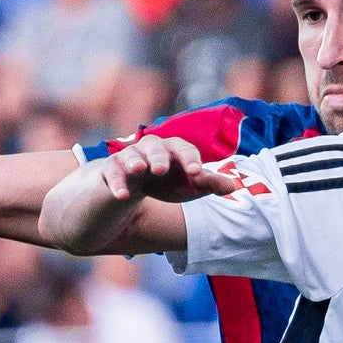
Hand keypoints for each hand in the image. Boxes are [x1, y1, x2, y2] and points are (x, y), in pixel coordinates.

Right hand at [91, 132, 243, 203]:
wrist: (128, 188)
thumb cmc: (164, 183)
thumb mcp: (187, 186)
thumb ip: (208, 184)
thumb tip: (233, 186)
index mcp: (172, 151)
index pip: (182, 149)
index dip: (189, 159)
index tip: (196, 173)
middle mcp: (149, 151)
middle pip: (155, 146)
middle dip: (159, 156)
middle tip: (162, 168)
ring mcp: (127, 159)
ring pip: (130, 155)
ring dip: (135, 161)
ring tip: (139, 169)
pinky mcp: (110, 171)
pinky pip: (112, 173)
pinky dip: (117, 184)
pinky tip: (122, 196)